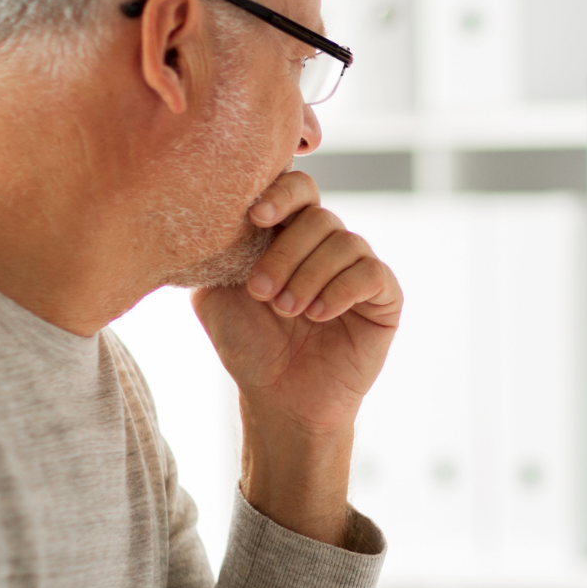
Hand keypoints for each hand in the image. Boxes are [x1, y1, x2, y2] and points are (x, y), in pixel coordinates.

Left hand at [192, 171, 400, 546]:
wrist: (280, 400)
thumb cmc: (249, 346)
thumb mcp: (215, 293)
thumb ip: (214, 251)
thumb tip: (202, 215)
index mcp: (291, 235)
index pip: (298, 187)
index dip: (281, 194)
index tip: (255, 219)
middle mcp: (329, 245)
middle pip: (319, 216)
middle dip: (285, 253)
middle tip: (261, 293)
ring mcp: (359, 269)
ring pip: (345, 242)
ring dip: (309, 276)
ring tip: (288, 311)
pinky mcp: (385, 298)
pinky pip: (372, 274)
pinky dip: (341, 291)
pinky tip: (319, 315)